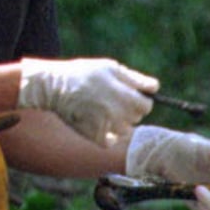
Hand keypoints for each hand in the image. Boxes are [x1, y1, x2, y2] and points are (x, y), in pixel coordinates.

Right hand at [18, 57, 157, 146]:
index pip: (147, 106)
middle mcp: (118, 112)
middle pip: (136, 118)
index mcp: (124, 95)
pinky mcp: (94, 137)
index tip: (129, 96)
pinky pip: (111, 142)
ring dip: (118, 123)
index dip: (140, 101)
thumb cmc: (84, 73)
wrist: (54, 86)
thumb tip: (155, 88)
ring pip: (124, 131)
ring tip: (102, 110)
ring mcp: (106, 126)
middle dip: (129, 110)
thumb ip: (135, 79)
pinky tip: (96, 123)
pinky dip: (107, 136)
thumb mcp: (110, 68)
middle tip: (111, 100)